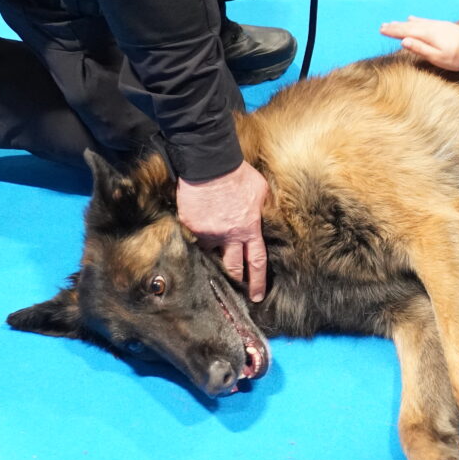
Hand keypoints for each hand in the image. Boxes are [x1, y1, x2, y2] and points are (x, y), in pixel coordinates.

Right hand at [176, 162, 268, 302]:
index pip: (256, 262)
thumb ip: (264, 208)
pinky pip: (193, 236)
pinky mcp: (189, 226)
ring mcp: (207, 232)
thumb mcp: (261, 191)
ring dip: (212, 256)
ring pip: (209, 253)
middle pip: (232, 267)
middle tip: (236, 292)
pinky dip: (197, 236)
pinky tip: (198, 228)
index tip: (257, 296)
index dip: (257, 281)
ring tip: (213, 255)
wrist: (210, 164)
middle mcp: (228, 236)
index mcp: (249, 229)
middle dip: (235, 281)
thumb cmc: (238, 175)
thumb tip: (269, 216)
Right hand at [379, 16, 458, 70]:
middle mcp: (429, 27)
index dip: (393, 31)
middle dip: (395, 26)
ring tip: (393, 23)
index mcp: (426, 35)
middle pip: (408, 26)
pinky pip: (424, 20)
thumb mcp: (436, 57)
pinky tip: (412, 18)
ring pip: (415, 22)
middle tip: (383, 26)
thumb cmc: (455, 57)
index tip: (381, 30)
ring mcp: (436, 25)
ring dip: (403, 22)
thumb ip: (419, 48)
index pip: (405, 32)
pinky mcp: (442, 25)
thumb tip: (403, 41)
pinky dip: (416, 19)